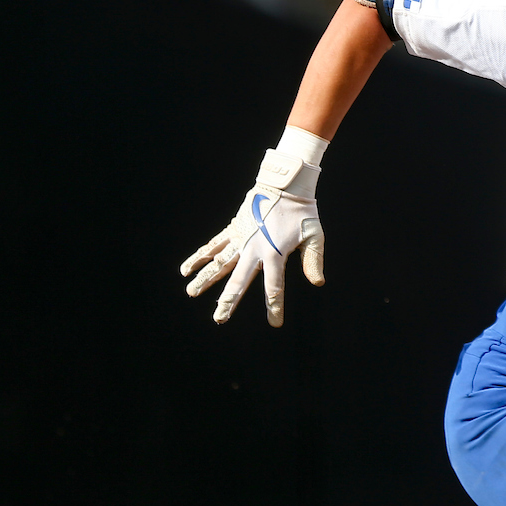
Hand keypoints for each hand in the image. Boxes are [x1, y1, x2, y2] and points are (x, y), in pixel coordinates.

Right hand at [181, 150, 324, 326]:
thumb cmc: (302, 210)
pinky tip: (187, 267)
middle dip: (228, 301)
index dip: (275, 307)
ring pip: (219, 263)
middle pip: (238, 280)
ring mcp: (241, 238)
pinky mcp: (234, 228)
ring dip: (204, 278)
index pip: (274, 287)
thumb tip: (317, 283)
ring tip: (190, 293)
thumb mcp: (314, 234)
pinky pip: (214, 244)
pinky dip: (201, 255)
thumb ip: (313, 260)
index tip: (275, 324)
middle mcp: (254, 248)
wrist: (285, 182)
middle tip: (219, 319)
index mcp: (275, 253)